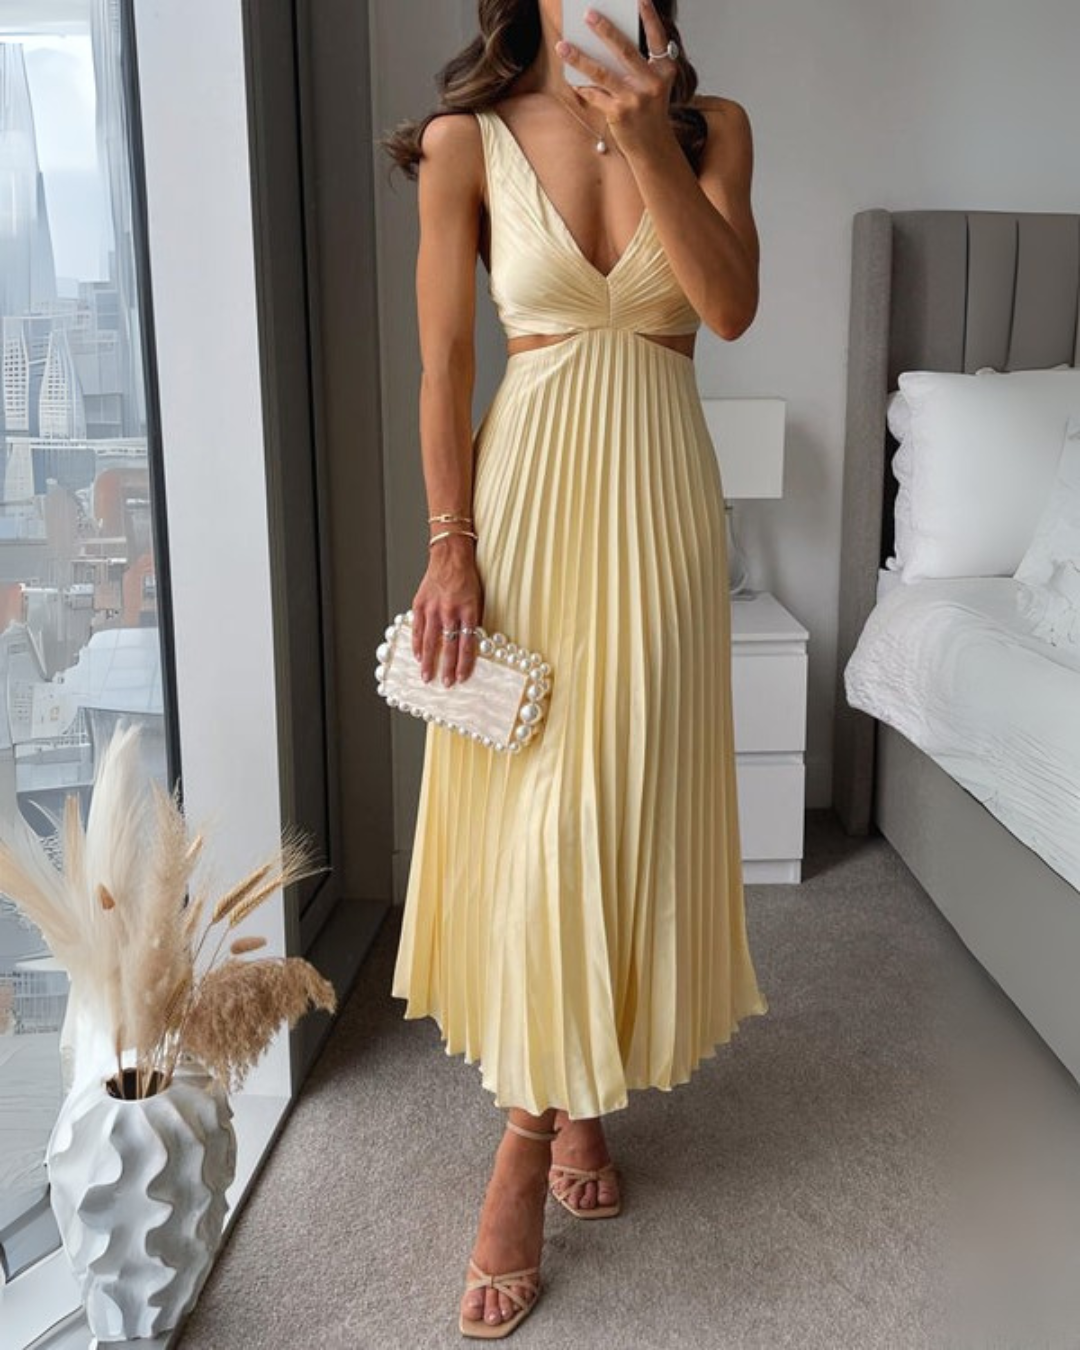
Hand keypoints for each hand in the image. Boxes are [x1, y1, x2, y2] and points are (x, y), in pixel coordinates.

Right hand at [411, 536, 483, 686]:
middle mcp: (450, 611)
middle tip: (445, 683)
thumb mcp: (478, 599)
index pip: (466, 644)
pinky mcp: (420, 604)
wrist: (450, 555)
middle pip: (448, 646)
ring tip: (427, 676)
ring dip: (428, 661)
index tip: (462, 677)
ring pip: (430, 641)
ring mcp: (433, 608)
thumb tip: (470, 644)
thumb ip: (472, 621)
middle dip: (446, 668)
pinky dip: (416, 643)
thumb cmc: (467, 577)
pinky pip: (417, 628)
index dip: (464, 663)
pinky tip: (416, 655)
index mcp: (468, 611)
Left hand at [555, 0, 677, 154]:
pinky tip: (573, 78)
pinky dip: (583, 85)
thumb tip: (602, 46)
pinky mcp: (619, 114)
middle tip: (588, 14)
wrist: (653, 146)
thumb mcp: (651, 85)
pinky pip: (595, 94)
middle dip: (605, 30)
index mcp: (664, 71)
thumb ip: (636, 66)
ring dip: (579, 58)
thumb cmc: (649, 110)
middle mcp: (652, 83)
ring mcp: (635, 99)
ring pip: (602, 72)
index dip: (649, 17)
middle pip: (624, 51)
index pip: (657, 38)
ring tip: (562, 46)